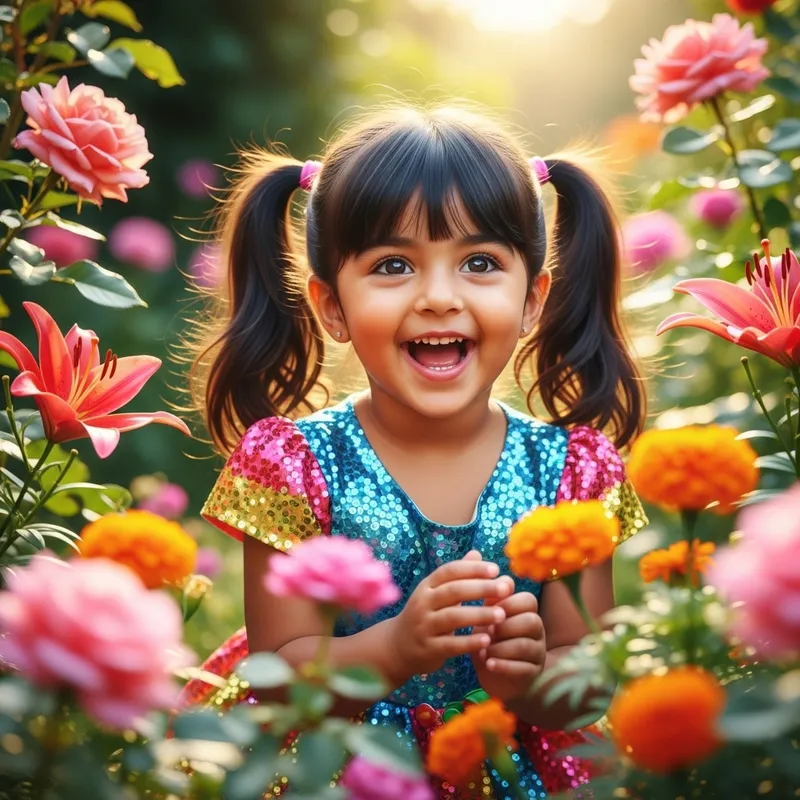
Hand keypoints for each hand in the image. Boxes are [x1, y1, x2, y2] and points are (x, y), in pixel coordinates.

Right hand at [387, 550, 513, 679]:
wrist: (398, 647)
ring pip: (453, 617)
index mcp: (427, 586)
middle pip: (453, 591)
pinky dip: (469, 642)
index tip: (495, 569)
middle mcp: (423, 603)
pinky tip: (487, 640)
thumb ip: (458, 576)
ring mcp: (424, 626)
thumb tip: (477, 553)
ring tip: (502, 614)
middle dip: (481, 588)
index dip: (472, 568)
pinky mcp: (428, 648)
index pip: (449, 571)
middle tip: (505, 588)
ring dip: (479, 615)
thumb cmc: (425, 615)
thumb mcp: (436, 593)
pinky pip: (450, 644)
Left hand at [471, 588, 546, 703]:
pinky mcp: (533, 674)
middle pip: (532, 621)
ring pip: (526, 645)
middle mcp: (537, 630)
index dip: (507, 604)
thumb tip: (487, 566)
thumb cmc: (489, 639)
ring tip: (483, 652)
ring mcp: (538, 652)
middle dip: (506, 626)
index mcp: (526, 612)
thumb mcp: (486, 618)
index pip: (527, 600)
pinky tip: (488, 665)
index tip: (487, 610)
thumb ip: (489, 598)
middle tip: (487, 632)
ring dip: (501, 648)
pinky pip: (523, 669)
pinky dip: (503, 666)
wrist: (492, 674)